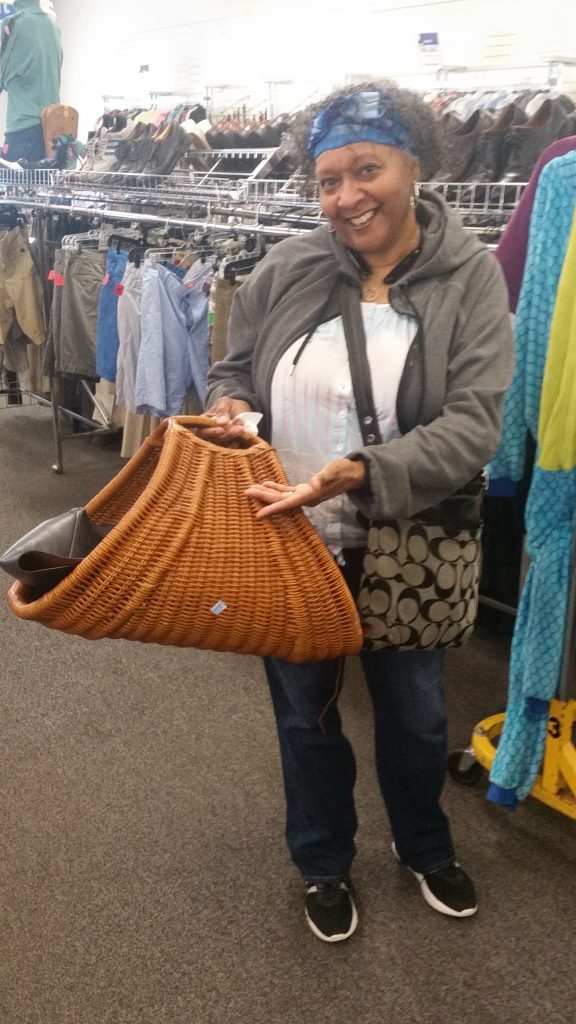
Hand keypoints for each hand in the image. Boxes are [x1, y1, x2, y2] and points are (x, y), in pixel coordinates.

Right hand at [199, 397, 253, 444]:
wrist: (242, 410)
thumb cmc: (230, 405)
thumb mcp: (225, 402)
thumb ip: (222, 410)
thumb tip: (221, 422)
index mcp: (204, 423)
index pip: (202, 431)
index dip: (210, 432)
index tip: (222, 429)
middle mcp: (210, 434)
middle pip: (214, 441)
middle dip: (227, 436)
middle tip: (238, 429)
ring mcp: (220, 442)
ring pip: (224, 446)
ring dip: (235, 439)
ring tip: (243, 429)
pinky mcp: (230, 446)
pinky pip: (233, 449)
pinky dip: (239, 444)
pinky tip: (245, 437)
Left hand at [245, 458, 366, 518]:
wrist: (353, 474)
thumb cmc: (344, 471)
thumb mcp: (335, 471)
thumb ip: (325, 477)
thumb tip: (314, 483)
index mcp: (310, 496)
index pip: (288, 505)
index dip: (272, 509)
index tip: (258, 515)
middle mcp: (305, 498)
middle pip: (280, 501)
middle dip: (263, 498)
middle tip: (245, 492)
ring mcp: (305, 495)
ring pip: (281, 496)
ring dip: (266, 493)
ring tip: (251, 489)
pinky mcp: (305, 490)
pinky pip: (287, 491)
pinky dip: (276, 488)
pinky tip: (266, 483)